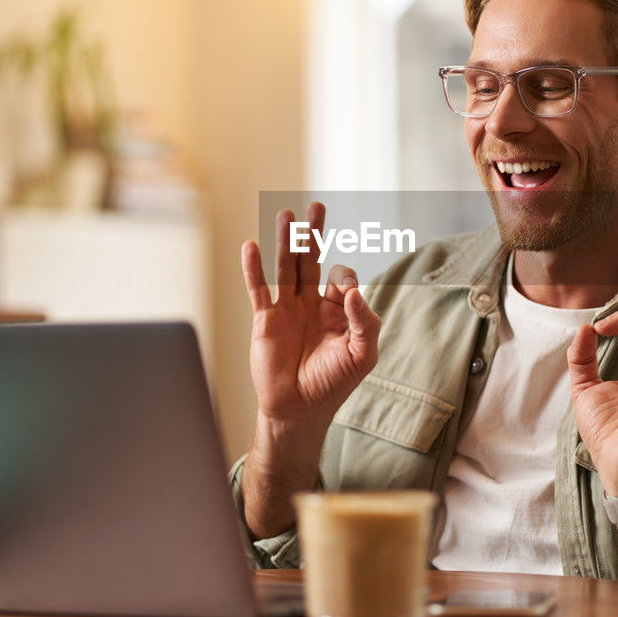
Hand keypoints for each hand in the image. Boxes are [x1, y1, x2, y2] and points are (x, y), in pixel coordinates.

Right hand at [242, 203, 380, 431]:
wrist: (299, 410)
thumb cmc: (334, 384)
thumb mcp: (362, 354)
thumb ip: (365, 321)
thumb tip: (354, 289)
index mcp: (338, 309)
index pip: (343, 279)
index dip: (346, 279)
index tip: (344, 292)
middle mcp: (312, 303)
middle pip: (312, 259)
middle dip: (314, 233)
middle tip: (316, 206)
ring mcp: (287, 308)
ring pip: (286, 266)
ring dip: (286, 241)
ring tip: (286, 214)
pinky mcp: (265, 319)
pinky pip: (259, 288)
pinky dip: (254, 267)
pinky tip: (252, 246)